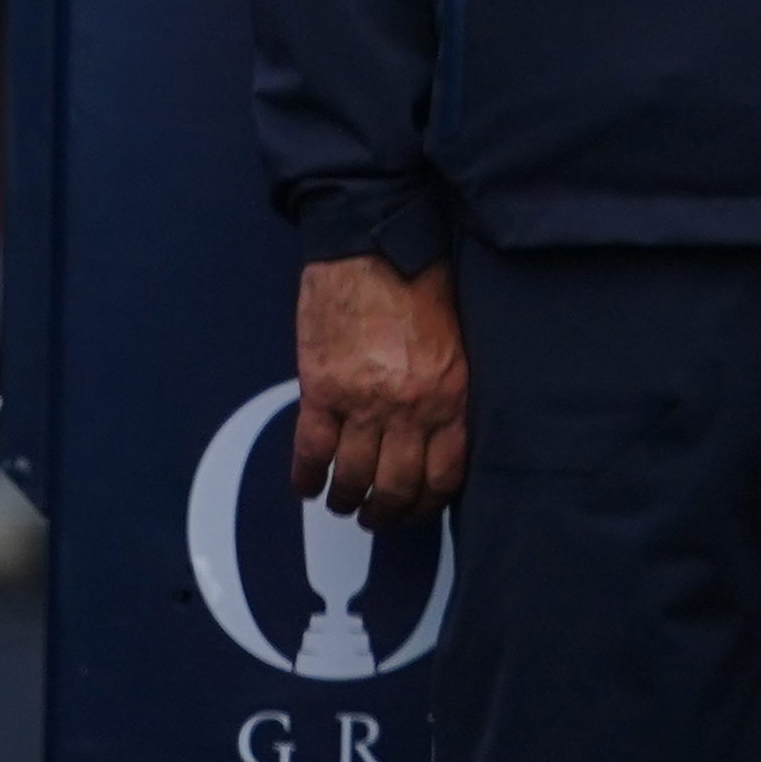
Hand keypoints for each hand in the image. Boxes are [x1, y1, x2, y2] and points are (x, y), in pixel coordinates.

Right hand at [290, 256, 468, 530]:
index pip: (444, 474)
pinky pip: (310, 450)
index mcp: (449, 395)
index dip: (427, 502)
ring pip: (352, 476)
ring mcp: (362, 402)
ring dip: (345, 499)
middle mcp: (408, 408)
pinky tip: (305, 485)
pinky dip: (305, 476)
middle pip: (396, 486)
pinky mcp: (321, 389)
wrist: (372, 244)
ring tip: (342, 503)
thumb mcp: (456, 342)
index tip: (417, 508)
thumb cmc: (420, 280)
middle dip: (386, 513)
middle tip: (376, 517)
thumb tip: (439, 433)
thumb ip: (448, 390)